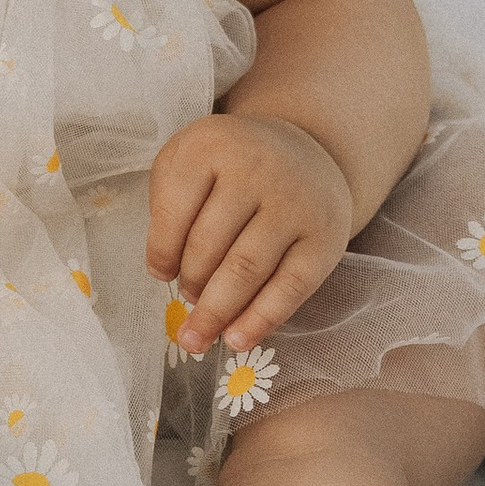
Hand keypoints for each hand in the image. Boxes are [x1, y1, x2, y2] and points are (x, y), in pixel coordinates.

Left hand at [145, 111, 353, 355]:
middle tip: (186, 302)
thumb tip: (164, 272)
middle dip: (191, 284)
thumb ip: (168, 204)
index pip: (174, 209)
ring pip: (246, 270)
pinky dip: (260, 320)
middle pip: (209, 244)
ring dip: (217, 312)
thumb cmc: (232, 164)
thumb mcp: (189, 159)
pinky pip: (290, 288)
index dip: (161, 250)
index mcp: (211, 145)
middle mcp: (256, 169)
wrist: (306, 151)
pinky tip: (237, 340)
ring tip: (197, 337)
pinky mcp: (325, 239)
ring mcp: (294, 204)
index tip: (159, 274)